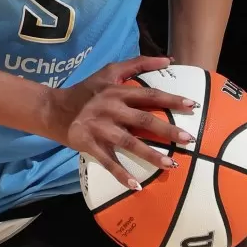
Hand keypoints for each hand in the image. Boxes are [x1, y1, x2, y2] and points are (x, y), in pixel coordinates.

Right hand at [45, 56, 195, 186]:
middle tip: (189, 139)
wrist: (54, 109)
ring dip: (151, 154)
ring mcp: (100, 128)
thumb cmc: (87, 90)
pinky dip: (121, 174)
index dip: (171, 99)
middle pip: (143, 119)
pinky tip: (136, 186)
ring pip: (129, 142)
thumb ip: (138, 64)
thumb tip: (167, 60)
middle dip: (167, 130)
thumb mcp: (109, 71)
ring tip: (172, 164)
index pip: (149, 94)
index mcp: (117, 91)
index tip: (192, 106)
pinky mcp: (89, 144)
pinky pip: (108, 161)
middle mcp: (111, 109)